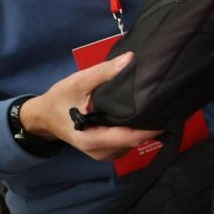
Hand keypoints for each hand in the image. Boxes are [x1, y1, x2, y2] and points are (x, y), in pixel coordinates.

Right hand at [18, 53, 162, 161]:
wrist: (43, 116)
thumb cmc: (60, 99)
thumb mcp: (78, 82)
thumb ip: (104, 73)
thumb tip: (130, 60)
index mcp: (93, 139)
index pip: (131, 137)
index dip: (153, 127)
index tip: (171, 112)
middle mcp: (102, 151)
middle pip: (135, 140)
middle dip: (150, 123)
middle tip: (166, 102)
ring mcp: (105, 153)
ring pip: (132, 142)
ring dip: (143, 126)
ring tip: (155, 105)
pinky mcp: (107, 149)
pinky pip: (126, 141)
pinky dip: (134, 128)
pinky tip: (140, 113)